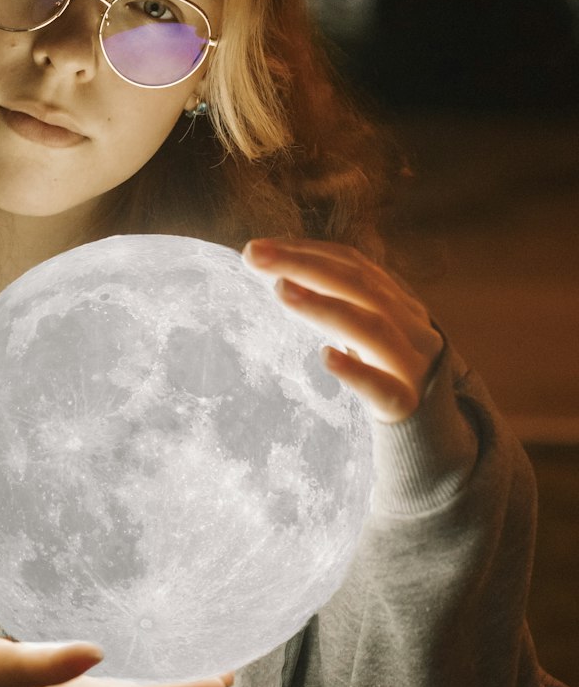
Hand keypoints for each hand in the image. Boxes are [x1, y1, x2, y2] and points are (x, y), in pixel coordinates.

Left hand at [244, 238, 443, 424]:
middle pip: (359, 286)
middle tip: (254, 255)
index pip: (353, 264)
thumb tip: (275, 274)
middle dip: (304, 265)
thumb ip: (333, 303)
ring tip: (281, 290)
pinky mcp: (408, 406)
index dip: (307, 250)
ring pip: (371, 329)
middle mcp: (412, 327)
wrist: (433, 439)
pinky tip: (325, 356)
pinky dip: (356, 371)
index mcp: (400, 303)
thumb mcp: (365, 333)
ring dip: (324, 306)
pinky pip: (383, 387)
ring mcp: (413, 366)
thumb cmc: (387, 376)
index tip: (258, 247)